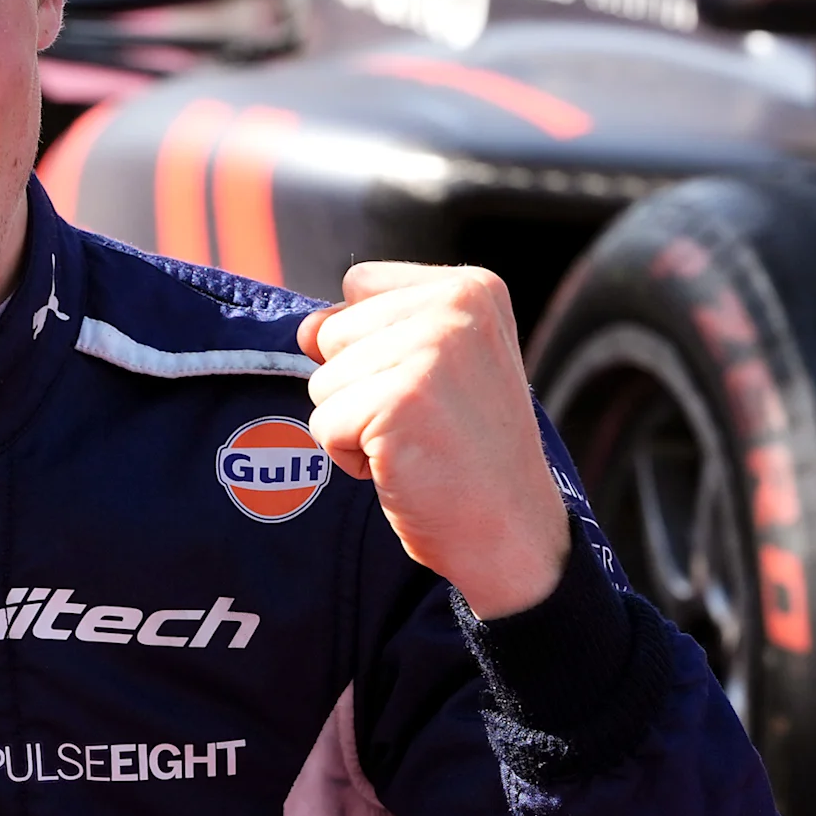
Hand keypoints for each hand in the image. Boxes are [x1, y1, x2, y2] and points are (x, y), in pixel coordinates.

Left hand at [299, 262, 570, 618]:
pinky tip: (402, 464)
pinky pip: (323, 423)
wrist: (510, 529)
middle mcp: (457, 306)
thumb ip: (369, 330)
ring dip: (353, 424)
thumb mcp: (434, 367)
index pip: (358, 285)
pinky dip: (349, 456)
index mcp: (472, 287)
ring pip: (322, 380)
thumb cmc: (466, 451)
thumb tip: (305, 329)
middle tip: (420, 421)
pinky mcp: (399, 400)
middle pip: (332, 332)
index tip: (426, 384)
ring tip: (414, 442)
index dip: (369, 343)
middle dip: (356, 386)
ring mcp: (430, 350)